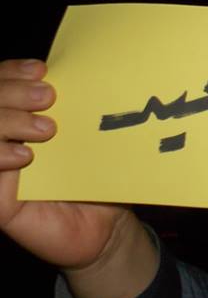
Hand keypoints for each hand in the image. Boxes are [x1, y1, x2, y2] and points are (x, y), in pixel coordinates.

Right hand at [0, 58, 131, 269]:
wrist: (107, 227)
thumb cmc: (101, 177)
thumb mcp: (92, 139)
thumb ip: (81, 110)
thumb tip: (90, 73)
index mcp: (20, 118)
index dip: (11, 73)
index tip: (41, 70)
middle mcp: (2, 141)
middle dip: (10, 92)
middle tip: (48, 97)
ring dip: (6, 121)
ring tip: (47, 129)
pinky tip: (26, 157)